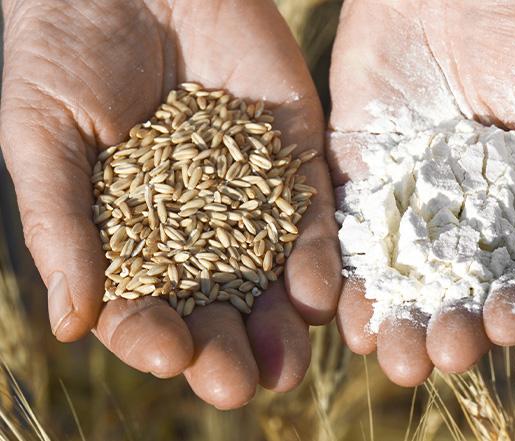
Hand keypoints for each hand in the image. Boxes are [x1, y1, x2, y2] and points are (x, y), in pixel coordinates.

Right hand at [0, 0, 341, 407]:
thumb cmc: (65, 49)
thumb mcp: (43, 135)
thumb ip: (60, 226)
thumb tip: (71, 325)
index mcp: (132, 232)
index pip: (145, 303)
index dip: (154, 336)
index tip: (169, 358)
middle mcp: (196, 224)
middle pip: (217, 302)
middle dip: (229, 347)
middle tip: (243, 384)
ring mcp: (249, 191)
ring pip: (270, 271)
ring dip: (281, 321)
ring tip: (288, 360)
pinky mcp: (293, 154)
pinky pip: (310, 213)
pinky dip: (315, 254)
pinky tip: (316, 293)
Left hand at [327, 0, 514, 384]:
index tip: (505, 324)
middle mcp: (476, 215)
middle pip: (462, 290)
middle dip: (450, 327)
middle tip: (436, 354)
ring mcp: (416, 197)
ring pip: (403, 273)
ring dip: (394, 316)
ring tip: (385, 353)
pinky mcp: (364, 173)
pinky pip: (351, 229)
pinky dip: (345, 269)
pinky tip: (340, 306)